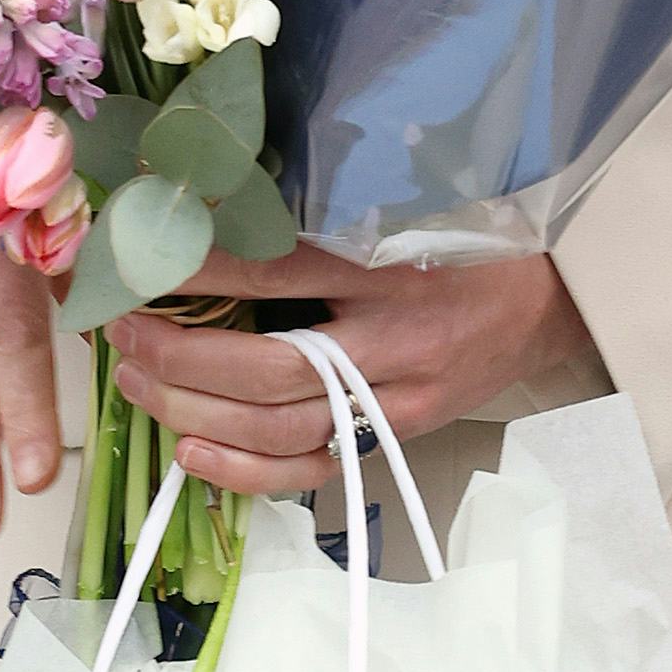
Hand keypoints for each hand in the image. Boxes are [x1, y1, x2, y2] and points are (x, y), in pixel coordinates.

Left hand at [105, 242, 596, 495]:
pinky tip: (190, 451)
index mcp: (394, 265)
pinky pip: (310, 469)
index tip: (140, 256)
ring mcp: (396, 402)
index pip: (281, 271)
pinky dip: (244, 472)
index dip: (203, 269)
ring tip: (136, 384)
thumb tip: (216, 200)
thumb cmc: (468, 236)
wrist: (548, 303)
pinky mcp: (394, 439)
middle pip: (272, 369)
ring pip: (282, 427)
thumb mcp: (407, 200)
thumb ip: (323, 208)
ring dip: (196, 410)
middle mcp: (395, 341)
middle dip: (182, 356)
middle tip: (122, 333)